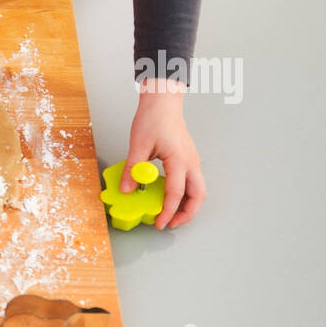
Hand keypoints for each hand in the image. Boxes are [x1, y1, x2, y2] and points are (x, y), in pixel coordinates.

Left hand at [120, 80, 205, 228]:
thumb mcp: (138, 145)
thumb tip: (127, 189)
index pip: (176, 193)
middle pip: (198, 196)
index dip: (168, 211)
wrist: (163, 102)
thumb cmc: (154, 118)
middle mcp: (190, 162)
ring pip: (198, 190)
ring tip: (171, 214)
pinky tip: (171, 198)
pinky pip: (192, 182)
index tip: (160, 223)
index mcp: (179, 160)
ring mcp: (192, 161)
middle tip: (171, 223)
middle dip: (187, 213)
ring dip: (188, 205)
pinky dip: (186, 195)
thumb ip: (133, 169)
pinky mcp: (188, 159)